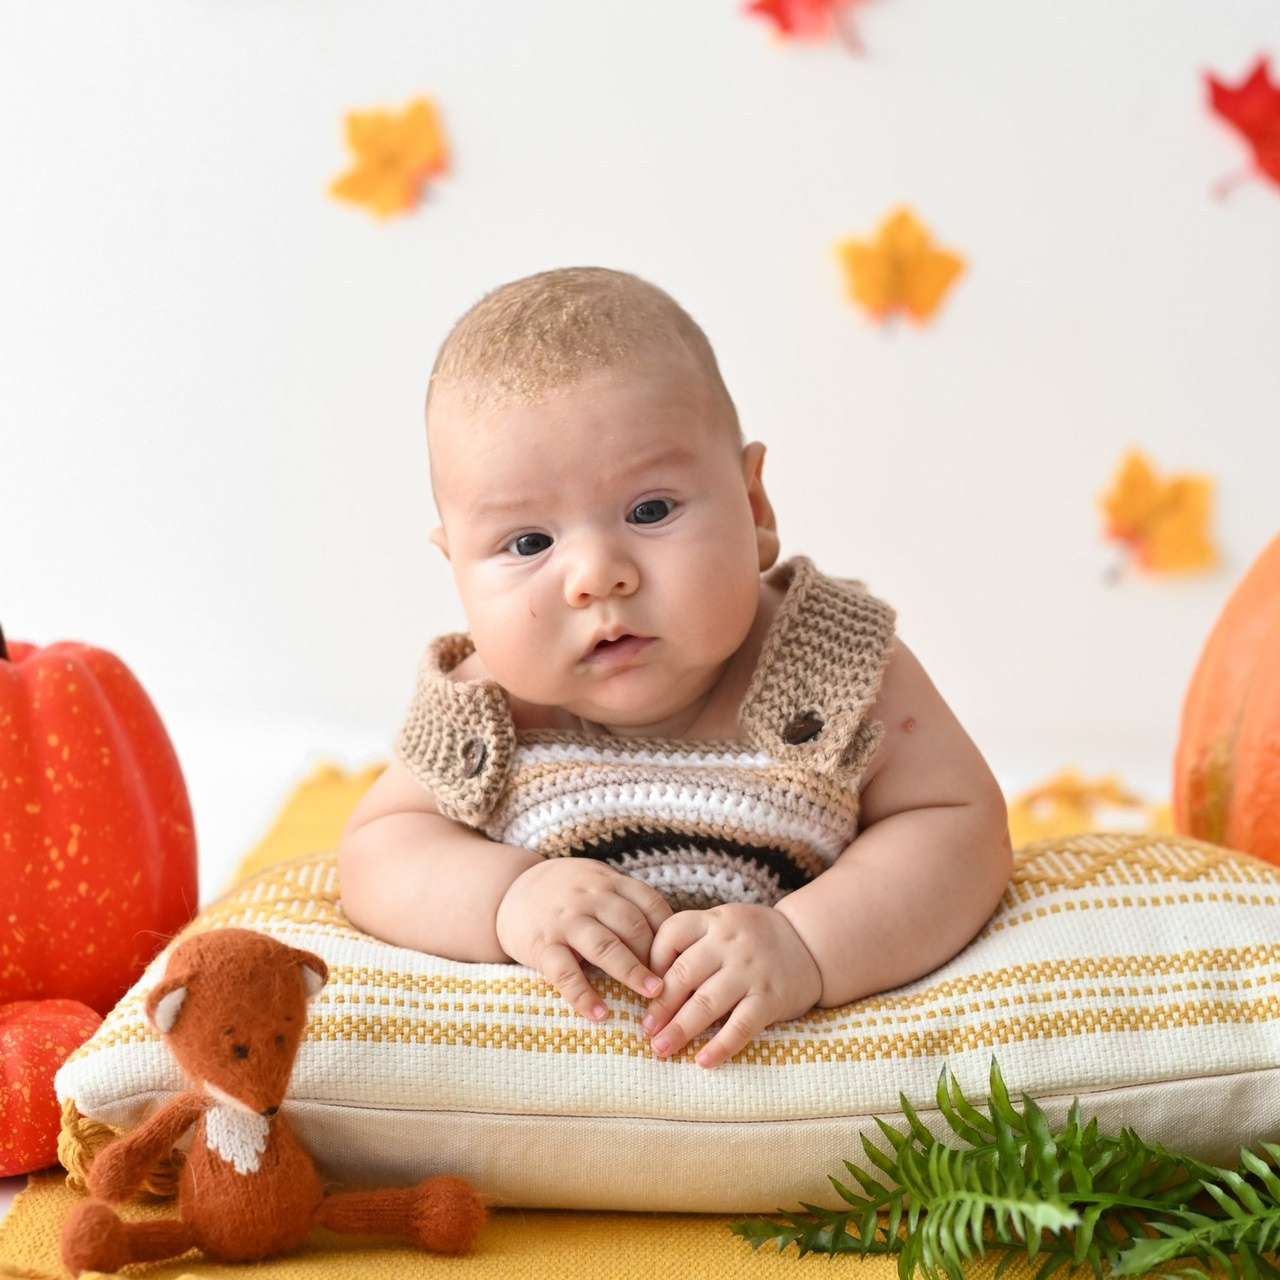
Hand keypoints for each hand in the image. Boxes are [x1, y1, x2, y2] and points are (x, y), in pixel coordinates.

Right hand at [495, 858, 672, 1021]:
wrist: (509, 890)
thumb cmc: (567, 893)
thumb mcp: (598, 885)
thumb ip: (628, 904)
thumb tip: (673, 943)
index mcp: (609, 883)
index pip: (651, 904)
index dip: (670, 934)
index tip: (684, 960)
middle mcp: (589, 898)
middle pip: (633, 925)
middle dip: (657, 956)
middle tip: (676, 985)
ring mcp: (565, 921)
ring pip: (604, 946)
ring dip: (632, 972)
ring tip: (653, 996)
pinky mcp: (541, 945)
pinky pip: (565, 973)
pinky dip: (583, 996)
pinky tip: (600, 1014)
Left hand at [643, 904, 821, 1068]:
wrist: (811, 944)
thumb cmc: (754, 939)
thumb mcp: (724, 925)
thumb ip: (693, 943)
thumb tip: (648, 981)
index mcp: (714, 920)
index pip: (671, 933)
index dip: (651, 961)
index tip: (642, 987)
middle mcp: (730, 942)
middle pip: (684, 973)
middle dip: (660, 1005)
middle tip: (645, 1030)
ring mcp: (751, 970)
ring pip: (706, 1003)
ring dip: (680, 1029)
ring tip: (661, 1048)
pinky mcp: (770, 998)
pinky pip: (741, 1026)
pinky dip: (720, 1046)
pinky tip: (702, 1061)